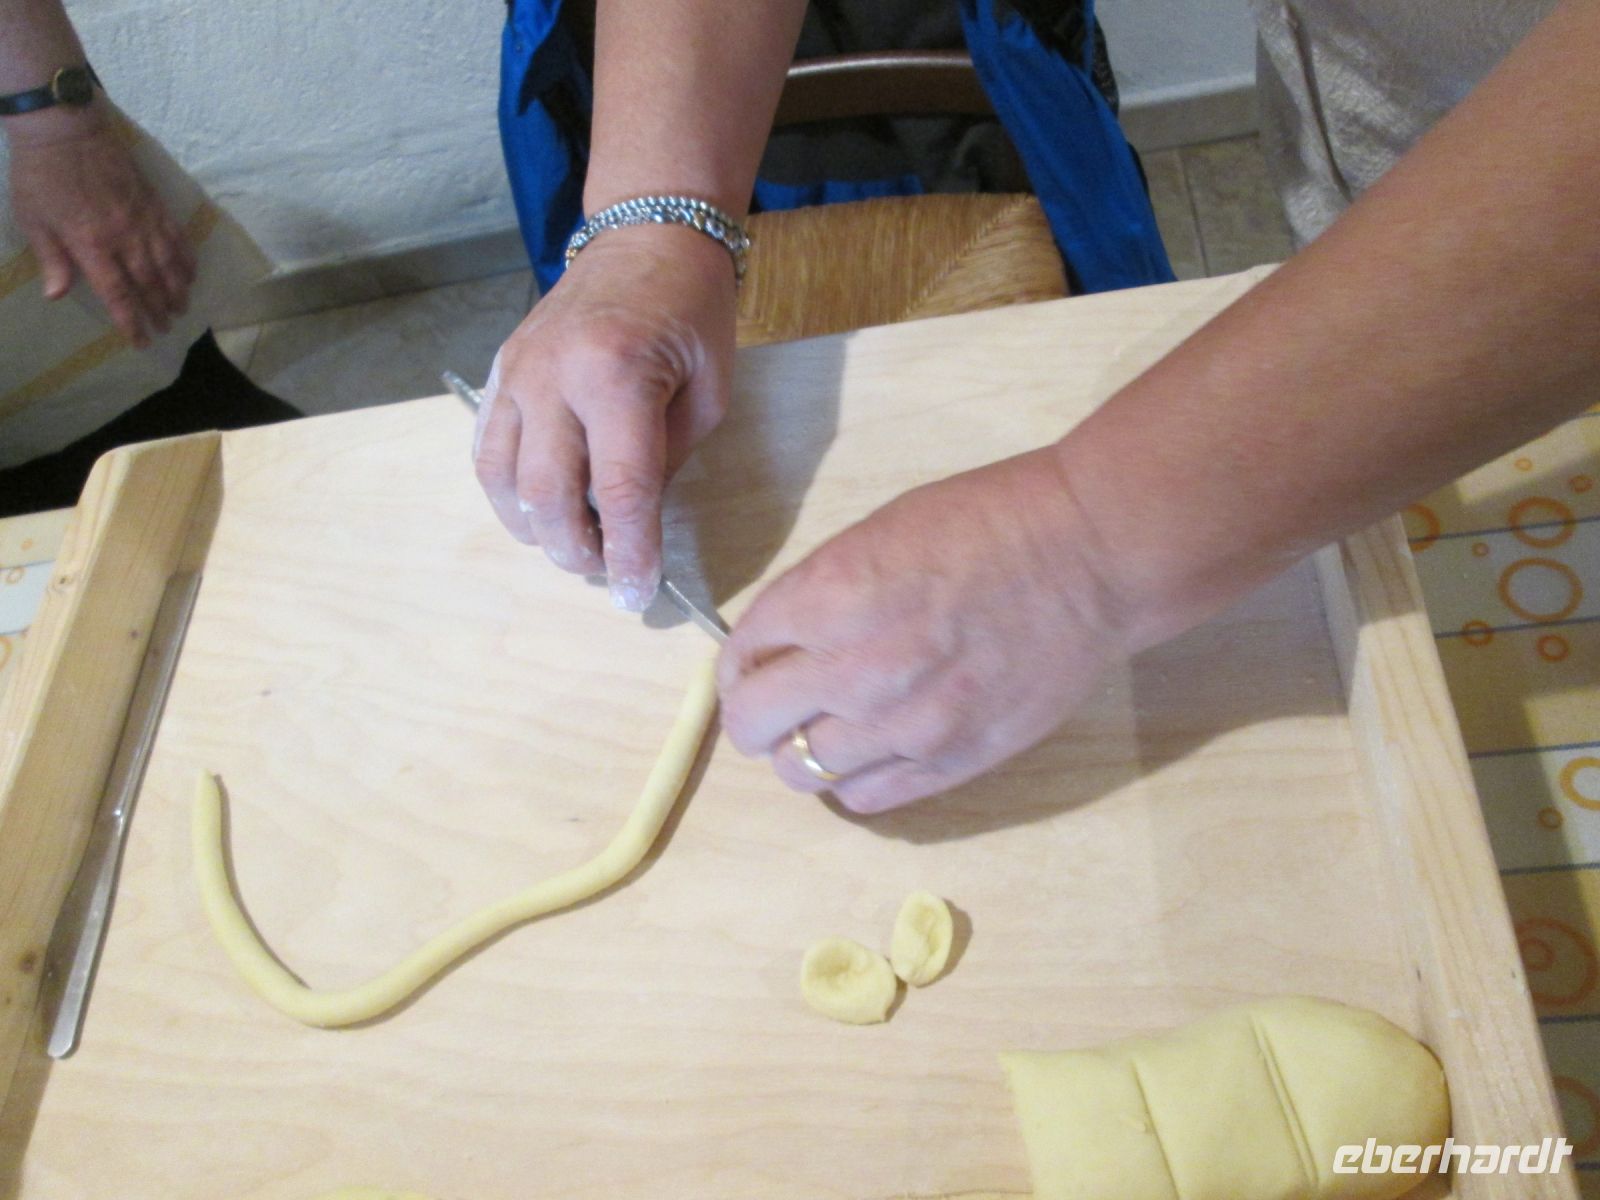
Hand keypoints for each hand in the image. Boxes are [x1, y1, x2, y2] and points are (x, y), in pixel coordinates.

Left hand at [7, 107, 194, 346]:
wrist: (65, 128)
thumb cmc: (41, 174)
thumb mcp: (33, 218)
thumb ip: (51, 257)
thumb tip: (58, 295)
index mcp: (92, 245)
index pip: (118, 294)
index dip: (132, 321)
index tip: (142, 341)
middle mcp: (124, 238)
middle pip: (148, 283)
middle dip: (159, 309)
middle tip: (167, 327)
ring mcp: (143, 220)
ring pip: (168, 264)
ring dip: (177, 289)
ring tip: (182, 306)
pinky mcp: (153, 203)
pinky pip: (176, 237)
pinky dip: (186, 258)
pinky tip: (190, 272)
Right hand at [474, 224, 736, 609]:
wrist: (646, 238)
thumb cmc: (691, 314)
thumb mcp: (707, 393)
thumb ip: (664, 461)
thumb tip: (630, 523)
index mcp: (617, 375)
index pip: (618, 490)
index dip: (628, 552)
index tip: (636, 593)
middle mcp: (554, 374)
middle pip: (548, 495)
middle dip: (577, 551)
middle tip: (606, 571)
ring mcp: (517, 372)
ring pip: (504, 481)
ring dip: (537, 530)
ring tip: (575, 544)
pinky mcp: (500, 372)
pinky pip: (487, 451)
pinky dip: (508, 494)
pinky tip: (537, 510)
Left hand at [717, 447, 1136, 813]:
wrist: (1090, 554)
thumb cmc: (987, 523)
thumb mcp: (877, 533)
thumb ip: (819, 592)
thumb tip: (782, 642)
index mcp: (829, 597)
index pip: (739, 658)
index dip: (739, 664)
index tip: (755, 665)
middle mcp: (855, 670)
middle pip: (752, 727)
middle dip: (753, 714)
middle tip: (777, 704)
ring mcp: (904, 725)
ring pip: (801, 773)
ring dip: (800, 753)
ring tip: (828, 731)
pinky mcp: (951, 761)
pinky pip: (864, 798)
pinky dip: (851, 782)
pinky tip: (868, 754)